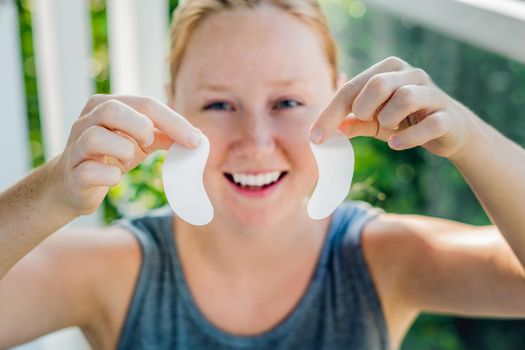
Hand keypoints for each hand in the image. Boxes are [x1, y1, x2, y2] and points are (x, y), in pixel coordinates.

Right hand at [50, 95, 201, 215]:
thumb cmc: (111, 156)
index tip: (195, 140)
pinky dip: (109, 176)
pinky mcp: (73, 173)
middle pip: (113, 109)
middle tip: (151, 142)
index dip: (173, 121)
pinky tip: (115, 177)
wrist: (74, 184)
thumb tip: (197, 137)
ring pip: (96, 137)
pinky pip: (90, 171)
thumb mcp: (139, 141)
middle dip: (140, 126)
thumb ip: (164, 135)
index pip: (145, 104)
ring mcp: (76, 146)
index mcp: (107, 105)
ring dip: (123, 149)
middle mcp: (87, 120)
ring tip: (129, 158)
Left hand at [310, 57, 479, 158]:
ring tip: (390, 128)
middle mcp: (411, 74)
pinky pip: (429, 124)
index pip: (351, 88)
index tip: (316, 139)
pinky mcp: (447, 116)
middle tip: (366, 120)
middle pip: (377, 84)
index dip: (330, 114)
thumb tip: (322, 133)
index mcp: (388, 70)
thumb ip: (351, 122)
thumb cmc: (405, 120)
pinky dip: (409, 137)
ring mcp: (432, 93)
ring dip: (389, 119)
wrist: (449, 131)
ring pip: (404, 98)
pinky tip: (395, 144)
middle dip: (363, 108)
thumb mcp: (373, 121)